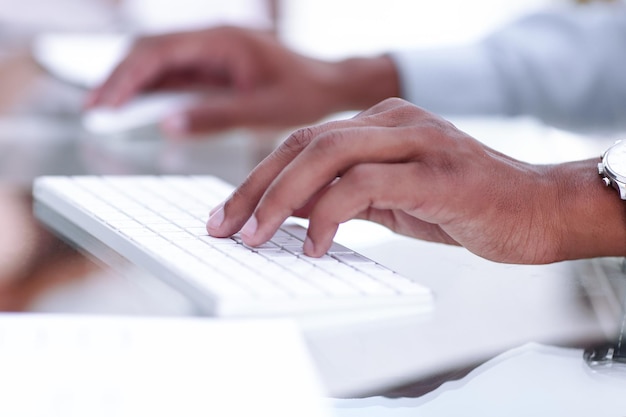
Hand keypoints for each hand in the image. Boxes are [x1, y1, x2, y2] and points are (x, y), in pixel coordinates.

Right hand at [85, 26, 398, 135]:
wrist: (330, 85)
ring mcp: (212, 51)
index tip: (103, 103)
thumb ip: (214, 116)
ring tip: (105, 110)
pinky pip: (175, 72)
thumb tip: (166, 125)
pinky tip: (136, 107)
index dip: (126, 76)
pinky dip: (152, 88)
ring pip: (158, 59)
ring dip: (131, 82)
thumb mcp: (261, 112)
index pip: (159, 51)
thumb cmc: (304, 94)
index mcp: (223, 41)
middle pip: (150, 50)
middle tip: (95, 110)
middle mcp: (212, 39)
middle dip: (119, 78)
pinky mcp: (214, 66)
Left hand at [207, 98, 625, 263]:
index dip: (259, 177)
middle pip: (304, 142)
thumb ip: (345, 198)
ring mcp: (416, 141)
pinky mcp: (435, 171)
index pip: (303, 142)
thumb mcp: (392, 200)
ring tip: (257, 236)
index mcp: (381, 125)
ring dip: (281, 198)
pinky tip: (316, 244)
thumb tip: (292, 212)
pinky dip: (331, 214)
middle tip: (227, 225)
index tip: (231, 212)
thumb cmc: (465, 205)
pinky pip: (365, 184)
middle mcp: (394, 122)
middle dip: (256, 187)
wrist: (538, 209)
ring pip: (327, 154)